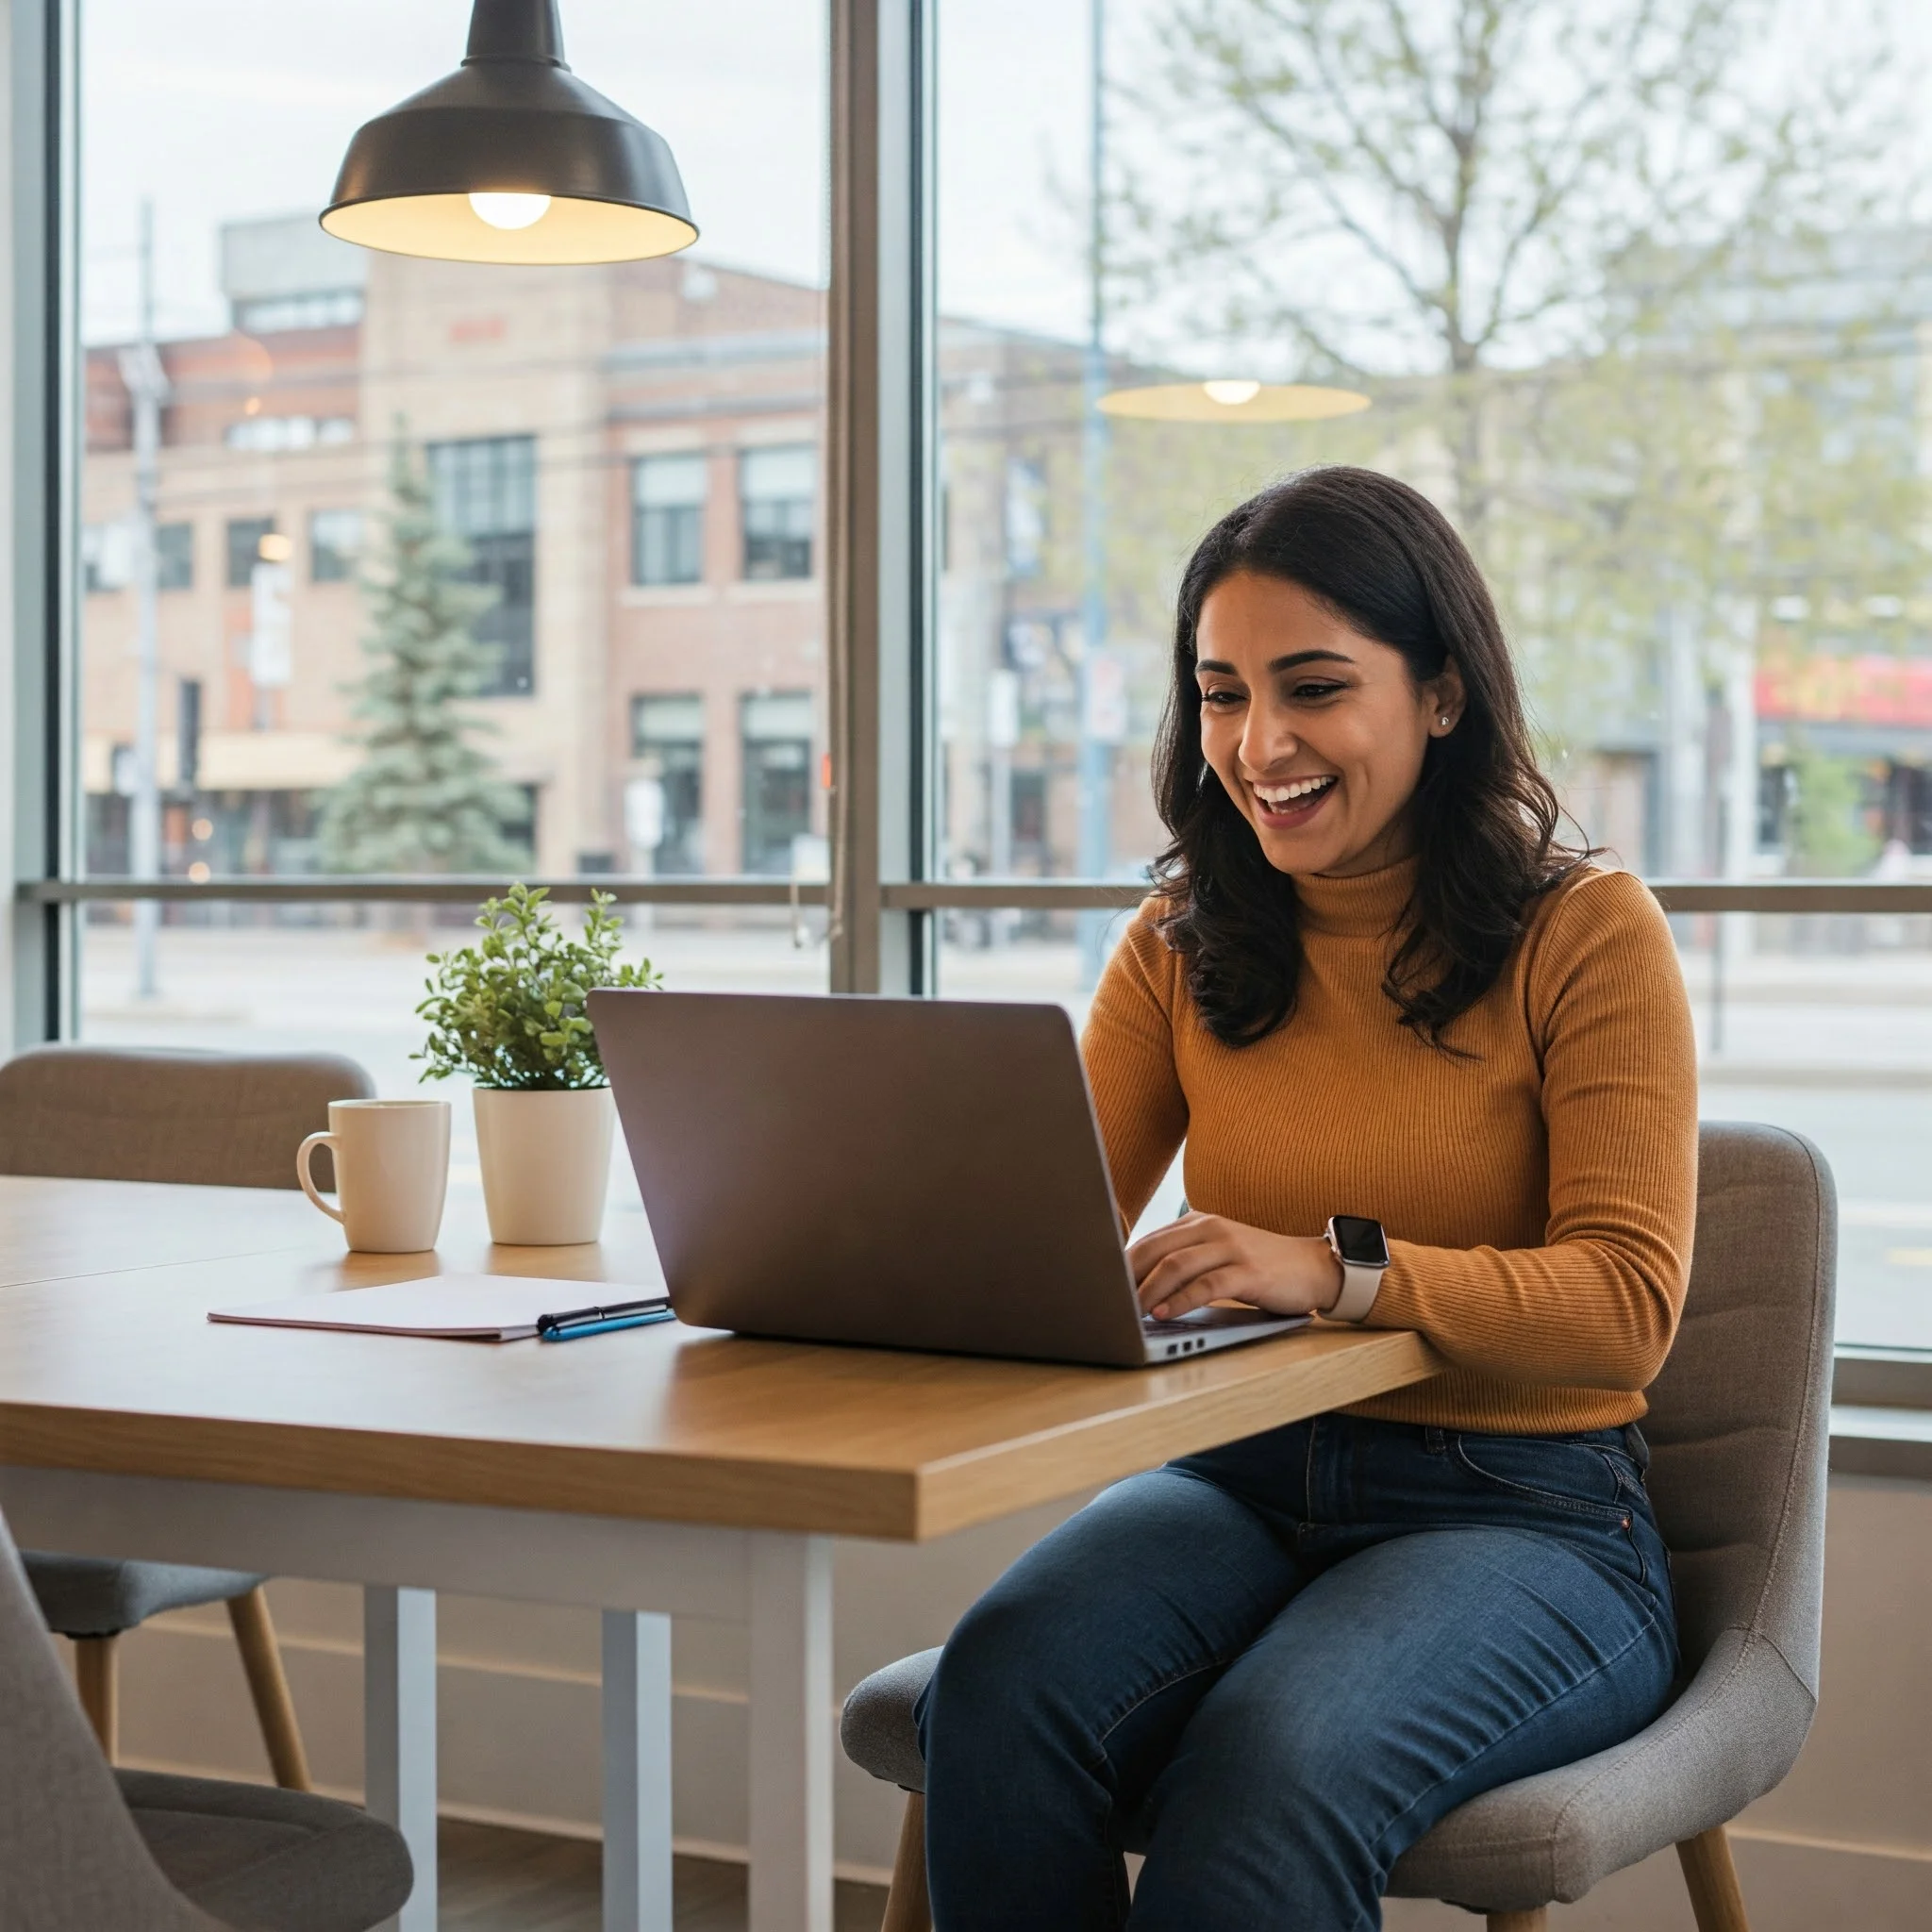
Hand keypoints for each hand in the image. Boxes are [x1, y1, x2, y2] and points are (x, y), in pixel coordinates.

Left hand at [1128, 1211, 1343, 1322]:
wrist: (1313, 1267)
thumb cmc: (1260, 1267)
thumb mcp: (1218, 1254)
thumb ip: (1185, 1261)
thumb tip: (1138, 1287)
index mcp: (1199, 1222)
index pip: (1149, 1240)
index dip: (1121, 1265)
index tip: (1101, 1288)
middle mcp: (1212, 1229)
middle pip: (1156, 1250)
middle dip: (1127, 1278)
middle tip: (1107, 1303)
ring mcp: (1231, 1248)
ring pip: (1177, 1265)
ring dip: (1148, 1290)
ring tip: (1127, 1310)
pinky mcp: (1248, 1271)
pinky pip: (1207, 1286)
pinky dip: (1180, 1300)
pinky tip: (1163, 1313)